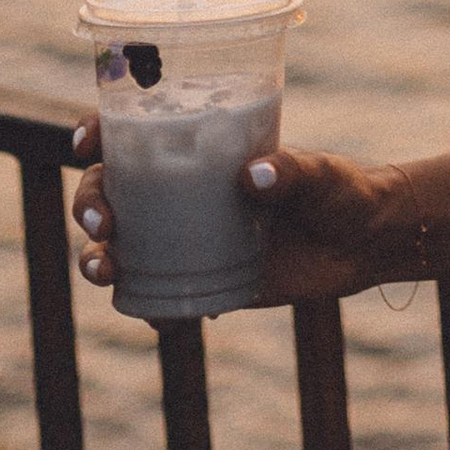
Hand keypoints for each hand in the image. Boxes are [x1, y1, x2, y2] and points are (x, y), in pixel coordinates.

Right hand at [68, 125, 403, 306]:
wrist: (363, 244)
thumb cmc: (342, 191)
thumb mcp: (321, 176)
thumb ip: (290, 173)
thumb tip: (252, 177)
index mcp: (203, 149)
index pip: (136, 131)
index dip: (99, 132)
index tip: (86, 141)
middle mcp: (184, 191)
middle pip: (110, 190)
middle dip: (89, 204)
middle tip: (102, 225)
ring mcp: (187, 237)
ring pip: (120, 245)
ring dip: (97, 259)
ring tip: (108, 270)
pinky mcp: (200, 280)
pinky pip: (155, 297)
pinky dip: (147, 307)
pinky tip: (158, 317)